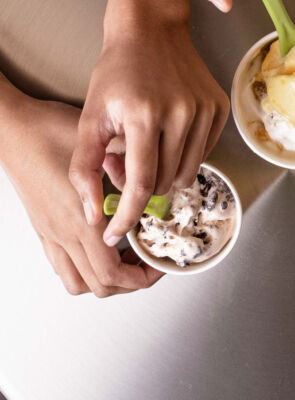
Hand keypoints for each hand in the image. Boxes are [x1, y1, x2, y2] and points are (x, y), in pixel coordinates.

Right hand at [2, 95, 162, 296]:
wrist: (12, 129)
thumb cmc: (51, 132)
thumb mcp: (101, 148)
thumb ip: (129, 170)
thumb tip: (155, 184)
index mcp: (81, 220)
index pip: (112, 272)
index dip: (142, 277)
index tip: (160, 263)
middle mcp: (64, 234)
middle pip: (99, 285)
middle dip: (131, 281)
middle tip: (150, 260)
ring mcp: (50, 234)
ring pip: (78, 281)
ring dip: (107, 278)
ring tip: (129, 255)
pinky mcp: (43, 228)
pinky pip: (63, 265)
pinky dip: (86, 267)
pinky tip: (104, 244)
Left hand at [69, 17, 228, 246]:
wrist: (151, 31)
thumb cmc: (117, 72)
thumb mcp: (90, 118)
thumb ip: (85, 168)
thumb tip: (94, 214)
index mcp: (144, 114)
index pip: (142, 182)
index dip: (128, 215)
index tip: (115, 233)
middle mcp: (181, 112)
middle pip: (166, 181)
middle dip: (144, 186)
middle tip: (126, 166)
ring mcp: (205, 109)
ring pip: (188, 171)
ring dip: (165, 173)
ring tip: (148, 150)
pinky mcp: (220, 107)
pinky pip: (204, 152)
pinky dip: (185, 155)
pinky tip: (169, 135)